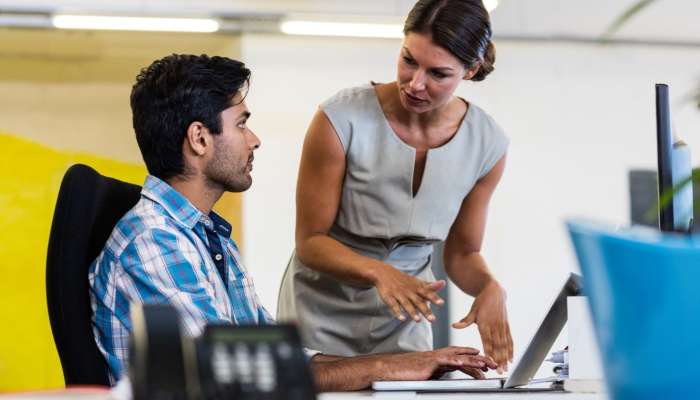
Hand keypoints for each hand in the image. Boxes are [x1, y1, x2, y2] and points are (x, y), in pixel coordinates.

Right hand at [371, 264, 444, 321]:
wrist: (383, 273)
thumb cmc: (403, 280)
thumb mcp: (416, 282)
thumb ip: (430, 286)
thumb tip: (443, 283)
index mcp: (416, 287)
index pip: (427, 293)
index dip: (434, 298)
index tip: (441, 303)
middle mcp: (409, 291)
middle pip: (418, 301)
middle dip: (425, 310)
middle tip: (432, 319)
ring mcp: (398, 294)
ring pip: (406, 304)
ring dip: (412, 312)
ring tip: (418, 320)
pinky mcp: (389, 297)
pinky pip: (393, 305)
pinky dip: (397, 312)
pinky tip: (402, 318)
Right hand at [379, 346, 497, 380]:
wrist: (388, 368)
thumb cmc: (403, 372)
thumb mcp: (424, 374)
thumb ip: (435, 372)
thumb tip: (443, 376)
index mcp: (437, 358)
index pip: (459, 356)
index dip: (472, 358)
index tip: (485, 361)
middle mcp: (437, 356)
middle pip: (462, 355)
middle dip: (478, 359)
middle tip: (492, 363)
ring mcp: (433, 358)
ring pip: (456, 357)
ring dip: (471, 360)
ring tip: (484, 364)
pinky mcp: (427, 364)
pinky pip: (443, 361)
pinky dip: (453, 361)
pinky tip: (462, 363)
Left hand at [452, 281, 512, 372]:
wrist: (494, 291)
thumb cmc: (481, 302)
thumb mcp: (472, 310)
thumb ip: (465, 321)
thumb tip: (454, 326)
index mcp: (485, 323)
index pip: (487, 340)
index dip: (489, 351)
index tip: (489, 361)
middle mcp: (495, 326)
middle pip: (497, 345)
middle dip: (499, 359)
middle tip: (499, 371)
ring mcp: (502, 326)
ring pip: (504, 344)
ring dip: (505, 357)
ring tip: (506, 368)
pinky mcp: (506, 325)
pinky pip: (509, 339)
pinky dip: (511, 349)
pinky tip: (511, 359)